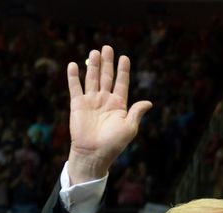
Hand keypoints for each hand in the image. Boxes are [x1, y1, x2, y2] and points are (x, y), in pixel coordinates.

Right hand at [67, 46, 151, 183]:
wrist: (93, 153)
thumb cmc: (113, 143)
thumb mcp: (129, 128)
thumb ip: (136, 112)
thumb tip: (148, 102)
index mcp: (119, 105)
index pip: (121, 83)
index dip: (123, 70)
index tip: (124, 58)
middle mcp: (105, 101)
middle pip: (106, 77)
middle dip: (107, 63)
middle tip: (108, 47)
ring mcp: (91, 101)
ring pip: (92, 79)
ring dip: (93, 66)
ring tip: (95, 52)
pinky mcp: (78, 104)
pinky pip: (75, 87)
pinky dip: (74, 76)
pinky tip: (74, 65)